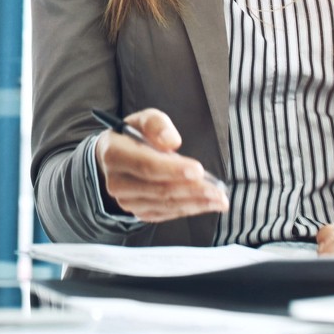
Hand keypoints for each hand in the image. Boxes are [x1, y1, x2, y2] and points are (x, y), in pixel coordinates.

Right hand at [96, 109, 227, 222]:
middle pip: (159, 189)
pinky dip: (189, 209)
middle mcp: (117, 182)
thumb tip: (172, 142)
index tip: (199, 170)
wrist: (116, 158)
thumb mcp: (144, 119)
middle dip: (192, 190)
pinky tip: (207, 204)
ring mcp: (127, 200)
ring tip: (220, 199)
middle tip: (218, 190)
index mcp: (114, 153)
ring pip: (165, 204)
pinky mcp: (139, 211)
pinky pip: (166, 213)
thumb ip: (157, 124)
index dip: (173, 170)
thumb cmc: (134, 135)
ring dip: (196, 203)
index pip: (146, 165)